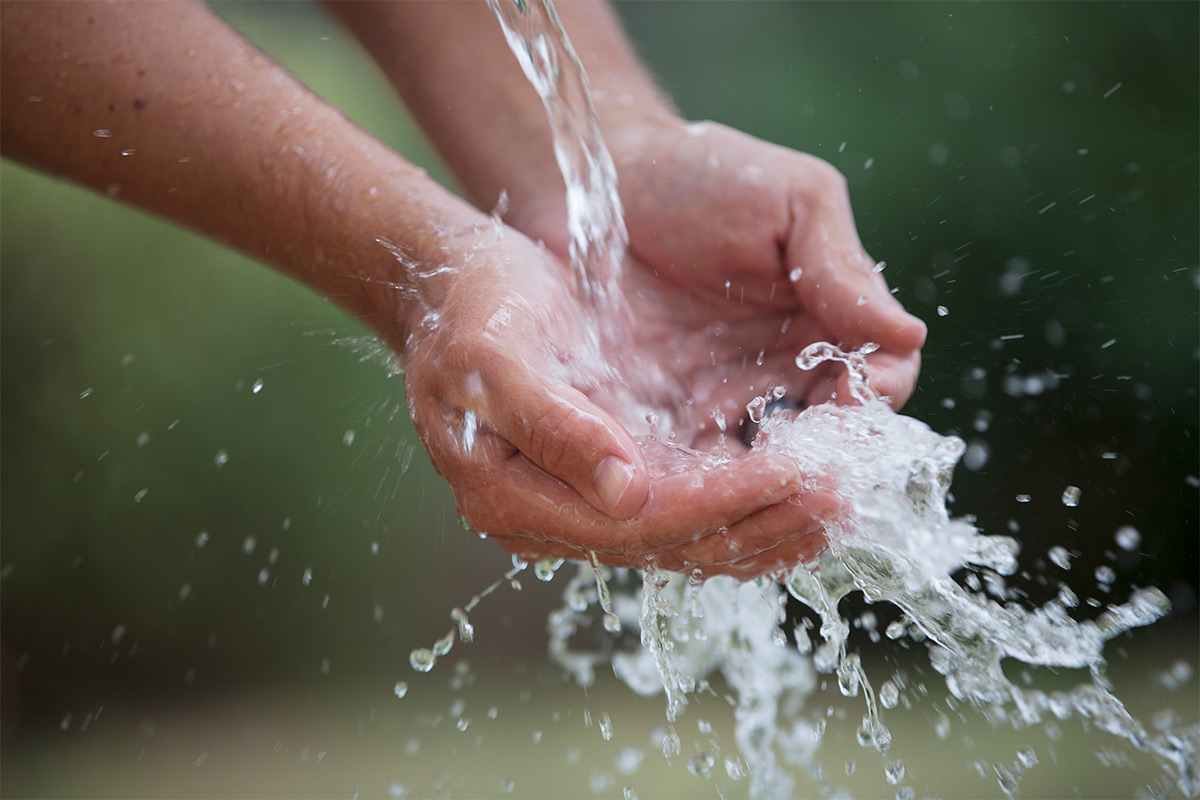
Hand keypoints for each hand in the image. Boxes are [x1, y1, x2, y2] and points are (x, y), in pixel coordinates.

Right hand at [398, 217, 840, 576]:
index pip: (646, 522)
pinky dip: (747, 498)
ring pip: (692, 534)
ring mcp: (584, 500)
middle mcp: (554, 516)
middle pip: (678, 543)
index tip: (799, 476)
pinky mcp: (612, 475)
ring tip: (839, 502)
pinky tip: (796, 486)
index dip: (727, 501)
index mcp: (516, 497)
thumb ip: (554, 426)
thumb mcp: (495, 358)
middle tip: (843, 499)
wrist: (451, 283)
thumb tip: (624, 494)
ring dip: (768, 522)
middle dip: (765, 522)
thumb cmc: (468, 309)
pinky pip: (691, 503)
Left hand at [502, 119, 926, 573]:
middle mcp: (784, 367)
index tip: (855, 399)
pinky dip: (706, 482)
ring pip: (766, 465)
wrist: (593, 182)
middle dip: (827, 457)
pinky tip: (697, 482)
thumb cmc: (699, 174)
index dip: (876, 396)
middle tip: (804, 463)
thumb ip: (842, 268)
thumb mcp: (789, 201)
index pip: (880, 377)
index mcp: (828, 317)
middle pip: (831, 436)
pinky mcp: (666, 417)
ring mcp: (725, 396)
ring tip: (751, 481)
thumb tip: (908, 336)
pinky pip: (697, 465)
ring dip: (768, 481)